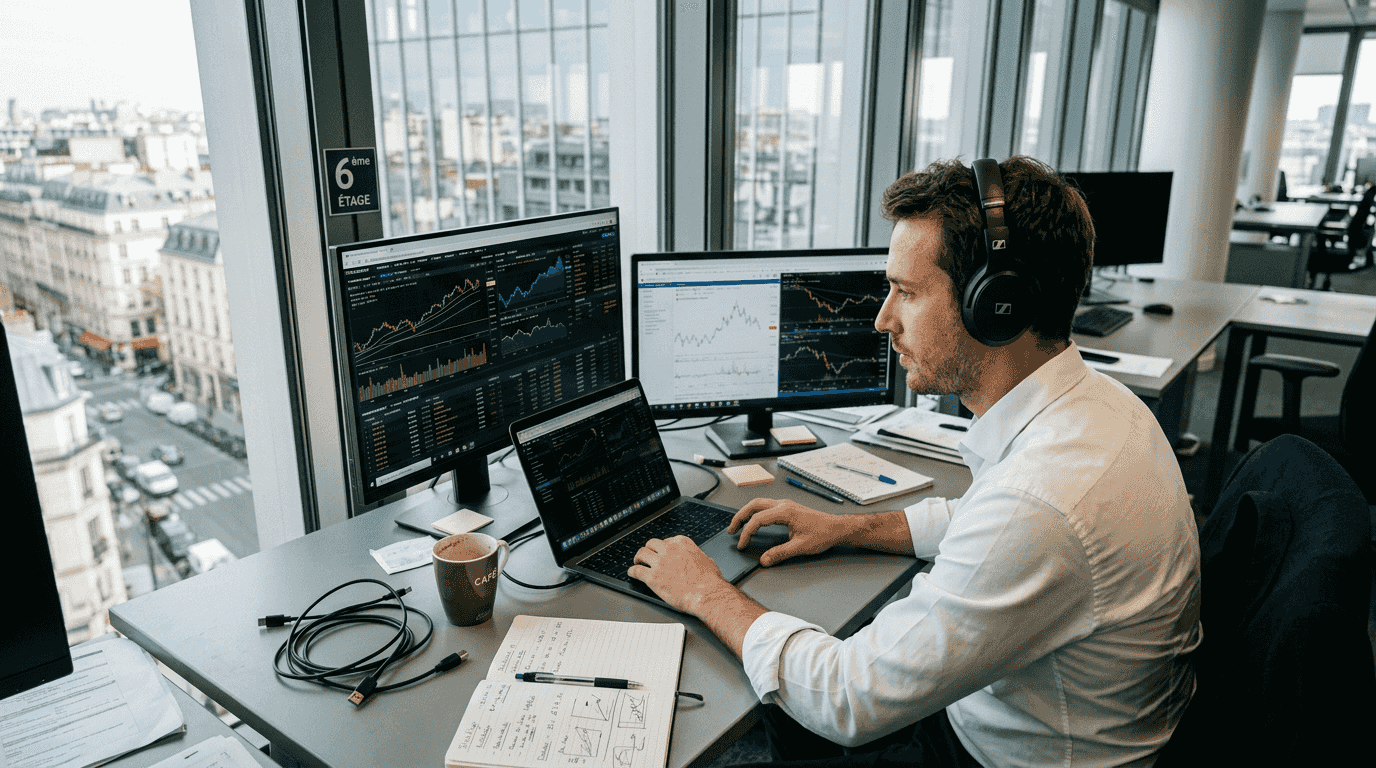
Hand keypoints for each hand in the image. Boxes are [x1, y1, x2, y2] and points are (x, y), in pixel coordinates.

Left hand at [628, 536, 734, 614]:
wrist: (706, 595)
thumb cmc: (710, 581)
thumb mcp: (708, 561)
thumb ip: (700, 557)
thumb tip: (703, 560)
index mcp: (682, 543)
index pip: (667, 541)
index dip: (662, 548)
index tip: (661, 552)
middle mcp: (669, 549)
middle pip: (651, 544)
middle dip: (649, 550)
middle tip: (647, 556)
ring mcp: (660, 562)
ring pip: (641, 553)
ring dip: (638, 558)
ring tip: (637, 562)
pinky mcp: (652, 577)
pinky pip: (636, 570)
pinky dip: (632, 571)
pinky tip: (632, 574)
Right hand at [729, 498, 848, 566]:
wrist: (837, 528)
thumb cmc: (822, 534)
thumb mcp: (800, 547)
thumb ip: (780, 553)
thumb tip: (764, 560)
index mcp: (785, 512)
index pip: (758, 520)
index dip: (747, 533)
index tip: (742, 544)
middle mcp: (783, 504)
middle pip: (754, 505)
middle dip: (740, 517)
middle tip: (731, 530)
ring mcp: (785, 504)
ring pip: (759, 503)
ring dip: (747, 513)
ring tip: (738, 525)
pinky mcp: (788, 508)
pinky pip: (766, 506)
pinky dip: (756, 513)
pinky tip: (754, 521)